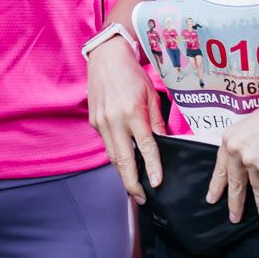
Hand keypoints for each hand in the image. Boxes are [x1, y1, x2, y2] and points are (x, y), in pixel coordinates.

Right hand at [87, 36, 164, 203]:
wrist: (106, 58)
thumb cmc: (132, 75)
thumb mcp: (151, 96)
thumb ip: (157, 122)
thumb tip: (164, 144)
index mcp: (132, 112)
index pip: (145, 147)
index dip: (152, 167)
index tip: (157, 183)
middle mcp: (114, 120)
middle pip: (123, 160)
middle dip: (132, 182)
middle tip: (142, 198)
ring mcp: (101, 122)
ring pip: (112, 156)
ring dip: (123, 173)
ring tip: (134, 186)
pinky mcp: (94, 121)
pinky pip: (107, 144)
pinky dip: (117, 155)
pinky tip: (126, 161)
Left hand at [208, 97, 258, 228]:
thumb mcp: (248, 127)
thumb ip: (242, 145)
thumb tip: (242, 163)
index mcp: (229, 140)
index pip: (220, 168)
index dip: (217, 186)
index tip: (212, 199)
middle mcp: (238, 152)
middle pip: (236, 184)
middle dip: (236, 204)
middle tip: (234, 219)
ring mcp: (254, 162)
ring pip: (258, 192)